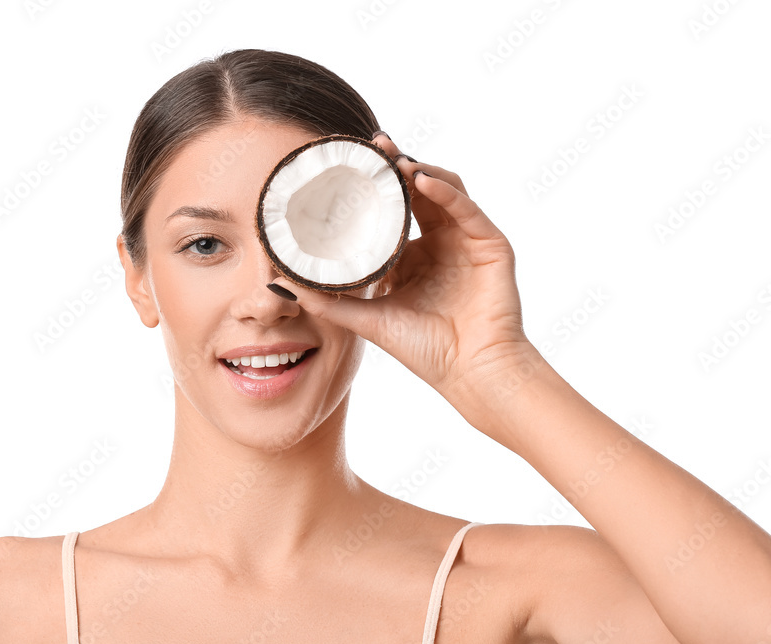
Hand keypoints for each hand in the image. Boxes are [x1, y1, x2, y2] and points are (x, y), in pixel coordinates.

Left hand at [268, 131, 533, 409]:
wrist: (469, 373)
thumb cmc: (424, 350)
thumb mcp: (367, 318)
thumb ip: (326, 301)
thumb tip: (278, 285)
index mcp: (413, 257)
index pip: (392, 210)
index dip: (374, 187)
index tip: (349, 164)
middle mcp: (440, 243)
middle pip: (417, 191)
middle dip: (396, 165)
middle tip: (372, 145)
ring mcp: (467, 241)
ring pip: (444, 190)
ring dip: (419, 171)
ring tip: (394, 160)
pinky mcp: (492, 244)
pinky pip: (466, 208)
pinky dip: (444, 190)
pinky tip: (421, 180)